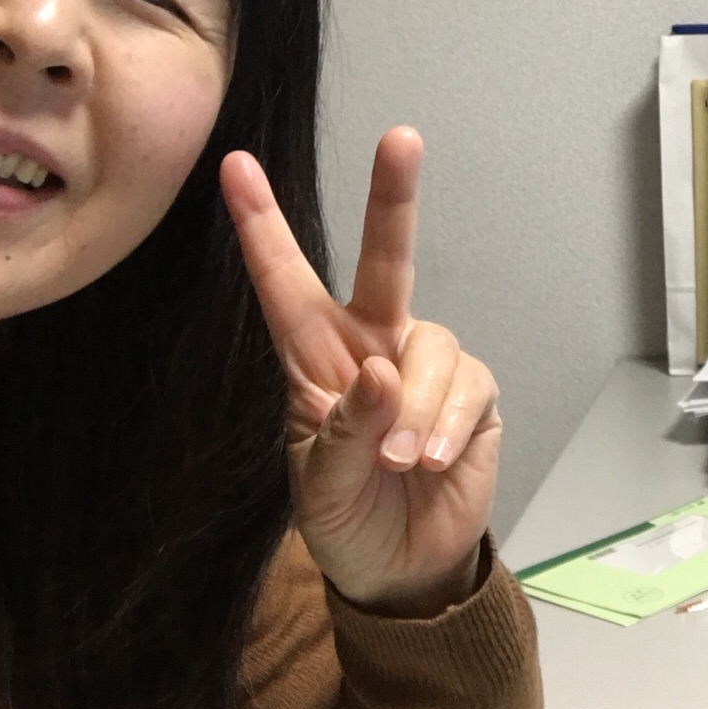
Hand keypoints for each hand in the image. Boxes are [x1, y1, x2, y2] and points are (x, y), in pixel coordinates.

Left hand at [220, 127, 501, 616]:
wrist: (402, 570)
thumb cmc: (345, 518)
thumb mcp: (316, 487)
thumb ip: (340, 431)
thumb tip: (382, 373)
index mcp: (316, 359)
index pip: (285, 284)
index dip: (262, 226)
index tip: (234, 166)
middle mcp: (374, 346)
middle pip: (386, 261)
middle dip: (393, 199)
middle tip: (402, 138)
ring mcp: (427, 366)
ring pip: (431, 347)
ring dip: (414, 408)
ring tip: (400, 460)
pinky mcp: (473, 394)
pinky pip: (466, 387)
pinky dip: (444, 425)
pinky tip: (430, 460)